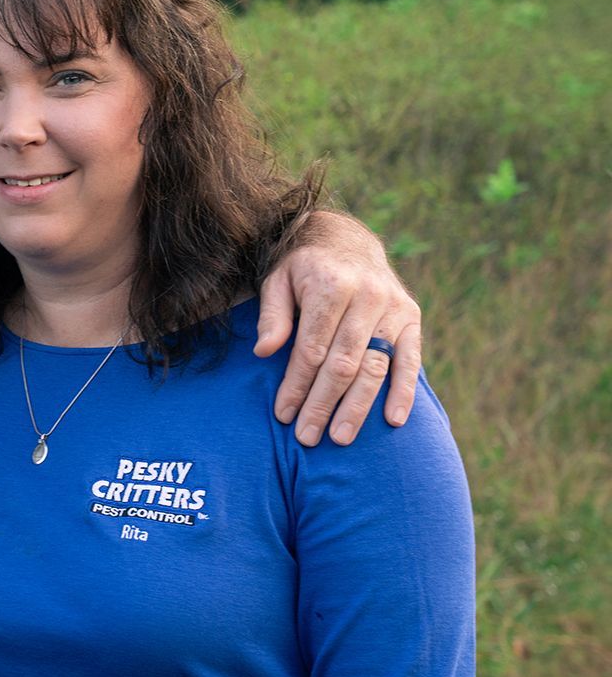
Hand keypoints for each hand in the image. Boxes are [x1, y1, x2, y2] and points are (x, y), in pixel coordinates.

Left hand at [255, 212, 422, 445]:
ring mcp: (394, 308)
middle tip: (308, 437)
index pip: (312, 348)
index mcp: (331, 285)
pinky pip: (410, 360)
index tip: (283, 414)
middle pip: (343, 363)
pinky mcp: (412, 318)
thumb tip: (264, 351)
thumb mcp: (277, 279)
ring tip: (340, 438)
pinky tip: (393, 420)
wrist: (345, 238)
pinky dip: (403, 391)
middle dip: (324, 404)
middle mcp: (368, 296)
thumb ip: (272, 315)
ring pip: (376, 367)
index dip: (297, 385)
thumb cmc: (303, 267)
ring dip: (358, 406)